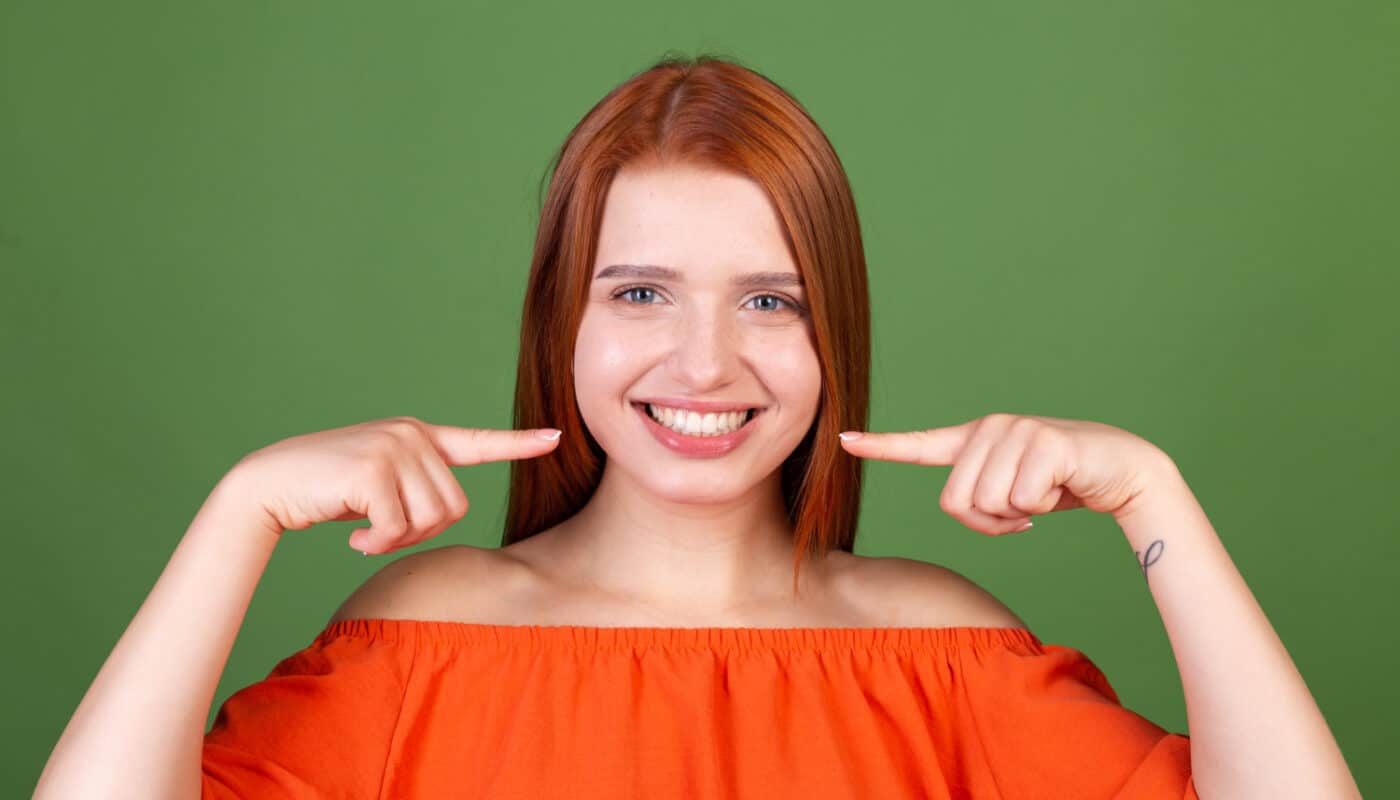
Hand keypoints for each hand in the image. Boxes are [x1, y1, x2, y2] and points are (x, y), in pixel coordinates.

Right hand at [223, 416, 561, 553]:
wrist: (270, 485)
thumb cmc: (327, 492)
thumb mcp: (382, 484)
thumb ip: (418, 488)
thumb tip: (449, 512)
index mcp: (419, 437)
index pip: (478, 442)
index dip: (518, 444)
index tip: (555, 438)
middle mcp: (412, 434)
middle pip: (455, 508)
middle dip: (422, 533)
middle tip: (381, 532)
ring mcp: (393, 447)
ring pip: (430, 520)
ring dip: (397, 540)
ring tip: (365, 531)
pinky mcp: (373, 469)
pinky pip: (398, 529)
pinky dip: (376, 545)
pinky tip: (352, 537)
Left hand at [837, 413, 1174, 534]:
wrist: (1123, 472)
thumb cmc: (1062, 485)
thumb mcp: (1010, 495)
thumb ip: (980, 499)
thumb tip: (961, 507)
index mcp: (975, 440)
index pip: (919, 444)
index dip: (881, 447)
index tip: (844, 441)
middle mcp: (989, 428)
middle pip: (956, 503)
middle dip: (989, 523)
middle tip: (1022, 511)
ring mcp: (1016, 430)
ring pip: (986, 505)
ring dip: (1017, 516)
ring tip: (1043, 494)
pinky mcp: (1043, 442)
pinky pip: (1020, 501)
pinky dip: (1042, 508)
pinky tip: (1062, 486)